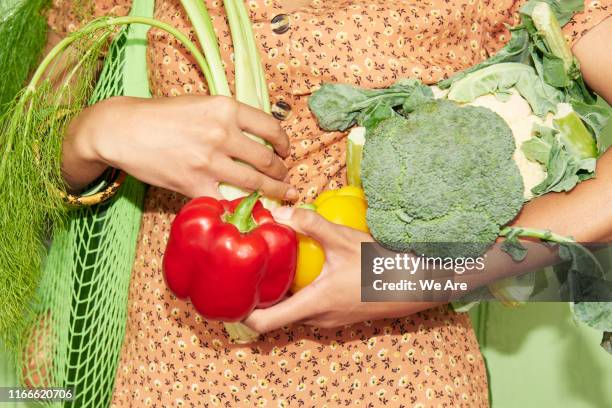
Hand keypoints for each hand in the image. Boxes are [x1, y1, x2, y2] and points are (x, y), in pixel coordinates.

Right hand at [62, 95, 296, 199]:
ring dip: (274, 190)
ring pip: (254, 182)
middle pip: (266, 159)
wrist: (123, 130)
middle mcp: (221, 133)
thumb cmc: (161, 115)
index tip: (285, 151)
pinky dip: (240, 204)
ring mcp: (209, 161)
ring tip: (282, 194)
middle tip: (285, 177)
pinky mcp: (194, 184)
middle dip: (281, 171)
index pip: (271, 127)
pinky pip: (226, 199)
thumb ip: (228, 118)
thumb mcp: (200, 103)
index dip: (284, 142)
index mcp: (226, 108)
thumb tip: (256, 135)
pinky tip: (250, 207)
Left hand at [244, 207, 436, 331]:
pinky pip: (308, 309)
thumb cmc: (380, 264)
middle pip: (274, 317)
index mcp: (313, 304)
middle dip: (259, 298)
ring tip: (270, 269)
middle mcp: (317, 319)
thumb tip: (279, 212)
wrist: (415, 284)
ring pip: (292, 313)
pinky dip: (297, 295)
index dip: (241, 313)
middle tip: (247, 272)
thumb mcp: (344, 240)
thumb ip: (311, 225)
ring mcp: (329, 320)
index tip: (229, 294)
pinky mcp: (338, 315)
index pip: (264, 323)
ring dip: (280, 296)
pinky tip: (301, 272)